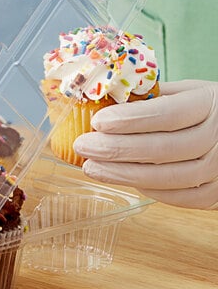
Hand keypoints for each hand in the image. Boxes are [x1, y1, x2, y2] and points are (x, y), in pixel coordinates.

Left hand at [73, 80, 217, 209]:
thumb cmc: (207, 108)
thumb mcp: (187, 91)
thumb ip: (151, 96)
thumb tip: (103, 99)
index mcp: (209, 104)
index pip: (166, 114)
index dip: (129, 119)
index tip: (98, 121)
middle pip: (162, 149)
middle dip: (115, 149)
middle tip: (83, 146)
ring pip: (168, 177)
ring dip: (123, 174)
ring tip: (91, 167)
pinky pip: (179, 197)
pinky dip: (147, 189)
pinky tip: (122, 178)